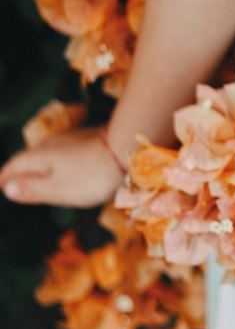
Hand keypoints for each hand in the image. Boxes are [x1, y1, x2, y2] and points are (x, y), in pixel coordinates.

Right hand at [0, 125, 126, 209]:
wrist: (128, 148)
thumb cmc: (91, 175)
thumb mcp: (57, 188)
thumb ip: (31, 188)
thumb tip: (6, 187)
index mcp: (38, 156)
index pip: (13, 166)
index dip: (4, 177)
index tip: (0, 184)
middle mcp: (51, 143)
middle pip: (28, 157)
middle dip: (18, 169)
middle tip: (10, 180)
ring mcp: (70, 139)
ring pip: (45, 153)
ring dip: (36, 164)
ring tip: (33, 174)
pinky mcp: (87, 139)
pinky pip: (62, 152)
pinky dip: (55, 161)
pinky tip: (62, 166)